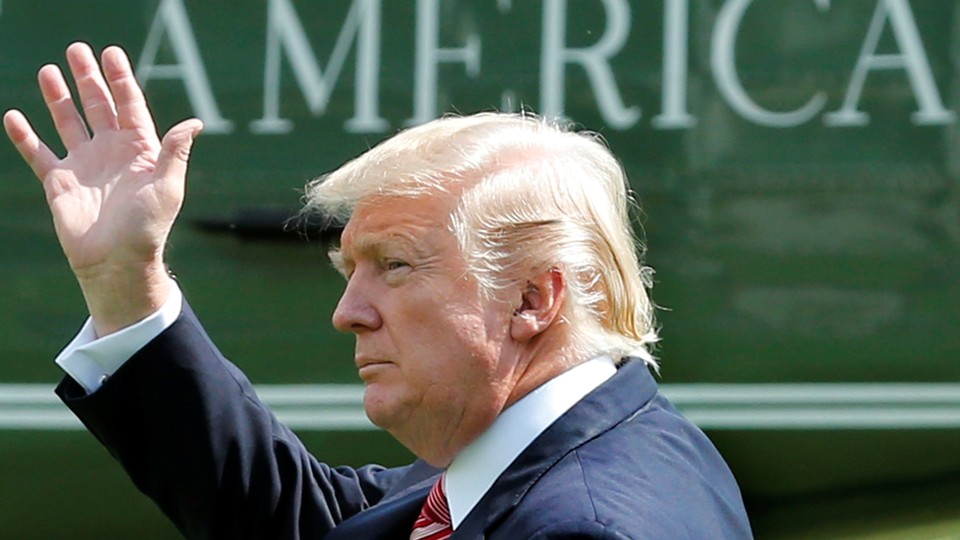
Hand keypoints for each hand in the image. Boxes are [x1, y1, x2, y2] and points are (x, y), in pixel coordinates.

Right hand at [3, 42, 202, 335]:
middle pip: (98, 106)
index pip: (130, 105)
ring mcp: (84, 165)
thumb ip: (174, 151)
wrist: (117, 263)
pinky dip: (25, 136)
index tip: (111, 53)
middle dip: (88, 79)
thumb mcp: (168, 186)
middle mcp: (111, 152)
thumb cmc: (148, 227)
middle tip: (76, 50)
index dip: (121, 79)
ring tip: (48, 71)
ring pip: (68, 122)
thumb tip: (194, 122)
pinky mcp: (60, 182)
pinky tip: (14, 116)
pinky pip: (38, 153)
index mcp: (139, 150)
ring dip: (58, 98)